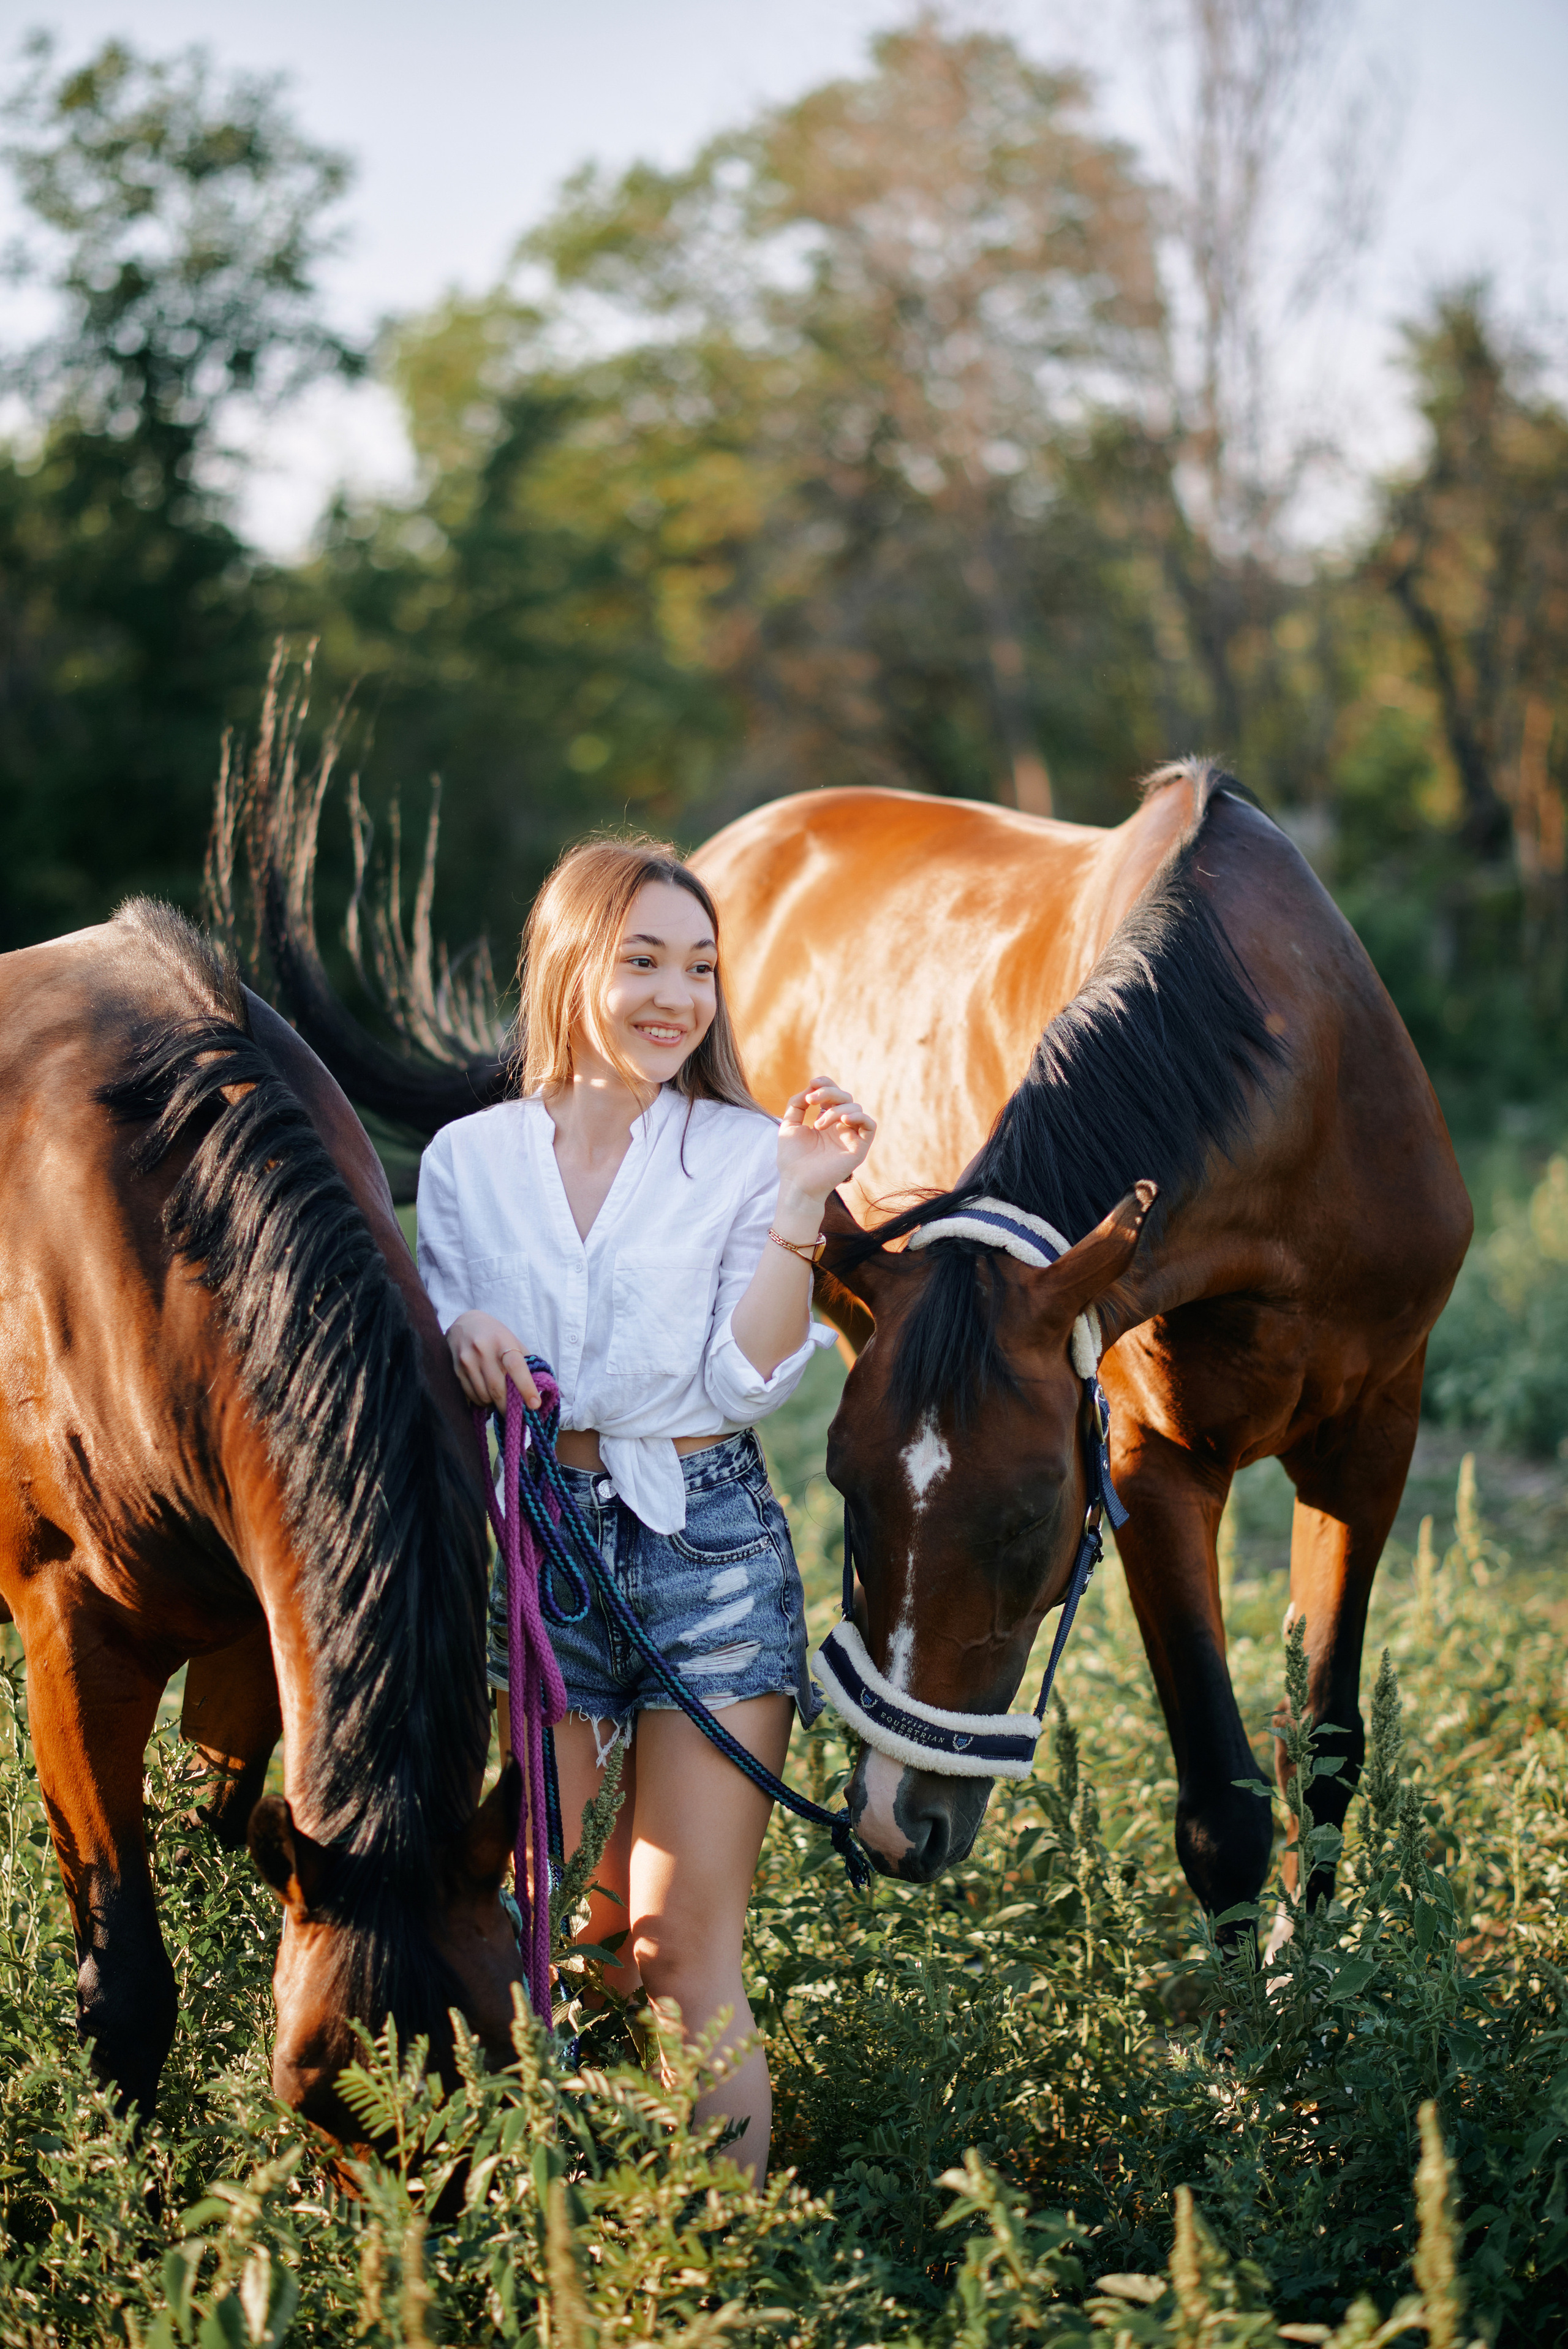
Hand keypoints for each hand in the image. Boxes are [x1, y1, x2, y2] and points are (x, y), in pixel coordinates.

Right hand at [446, 1310, 540, 1411]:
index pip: (516, 1367)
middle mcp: (483, 1350)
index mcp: (502, 1341)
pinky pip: (470, 1395)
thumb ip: (525, 1362)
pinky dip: (480, 1401)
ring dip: (493, 1404)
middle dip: (507, 1406)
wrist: (464, 1323)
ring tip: (498, 1401)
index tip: (534, 1404)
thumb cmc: (495, 1335)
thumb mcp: (512, 1341)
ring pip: (483, 1395)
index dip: (526, 1387)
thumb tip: (538, 1388)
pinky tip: (485, 1396)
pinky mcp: (456, 1369)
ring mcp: (467, 1360)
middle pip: (497, 1388)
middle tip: (515, 1414)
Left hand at [776, 1077, 876, 1207]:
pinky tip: (842, 1120)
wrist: (797, 1182)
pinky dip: (859, 1117)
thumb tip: (810, 1089)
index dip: (826, 1084)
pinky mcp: (859, 1148)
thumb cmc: (792, 1158)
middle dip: (828, 1093)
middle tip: (811, 1101)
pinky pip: (870, 1125)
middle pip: (845, 1097)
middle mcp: (840, 1127)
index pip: (833, 1095)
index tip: (813, 1082)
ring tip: (818, 1125)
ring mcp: (850, 1137)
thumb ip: (797, 1104)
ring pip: (855, 1108)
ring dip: (836, 1110)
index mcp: (826, 1121)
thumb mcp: (789, 1125)